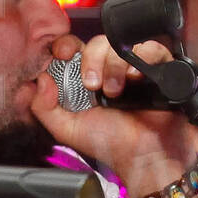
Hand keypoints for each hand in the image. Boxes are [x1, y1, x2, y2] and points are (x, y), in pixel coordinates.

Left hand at [30, 33, 197, 197]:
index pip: (74, 48)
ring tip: (114, 92)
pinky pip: (151, 48)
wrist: (144, 156)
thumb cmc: (109, 143)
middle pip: (97, 42)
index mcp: (85, 78)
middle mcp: (109, 69)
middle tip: (91, 85)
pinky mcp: (158, 67)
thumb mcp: (66, 129)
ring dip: (113, 65)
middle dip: (91, 59)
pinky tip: (135, 78)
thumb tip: (39, 80)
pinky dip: (141, 58)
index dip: (66, 46)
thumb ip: (43, 108)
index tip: (63, 54)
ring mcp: (133, 66)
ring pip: (120, 44)